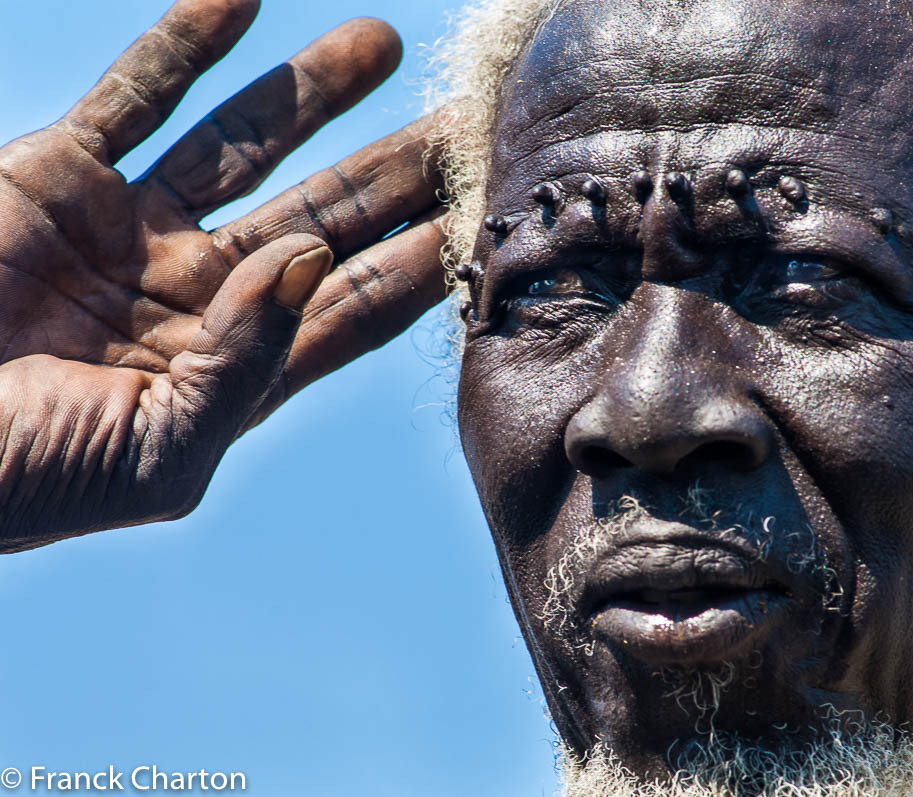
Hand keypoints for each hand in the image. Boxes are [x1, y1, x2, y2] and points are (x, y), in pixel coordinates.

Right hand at [0, 0, 446, 550]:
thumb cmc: (21, 484)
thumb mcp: (153, 454)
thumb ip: (243, 365)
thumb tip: (309, 257)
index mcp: (237, 367)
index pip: (358, 302)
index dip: (426, 256)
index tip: (493, 211)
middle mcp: (201, 292)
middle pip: (326, 215)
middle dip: (397, 170)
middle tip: (474, 122)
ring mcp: (133, 230)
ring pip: (244, 144)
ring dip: (312, 91)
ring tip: (388, 43)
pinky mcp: (58, 178)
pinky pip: (133, 97)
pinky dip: (183, 46)